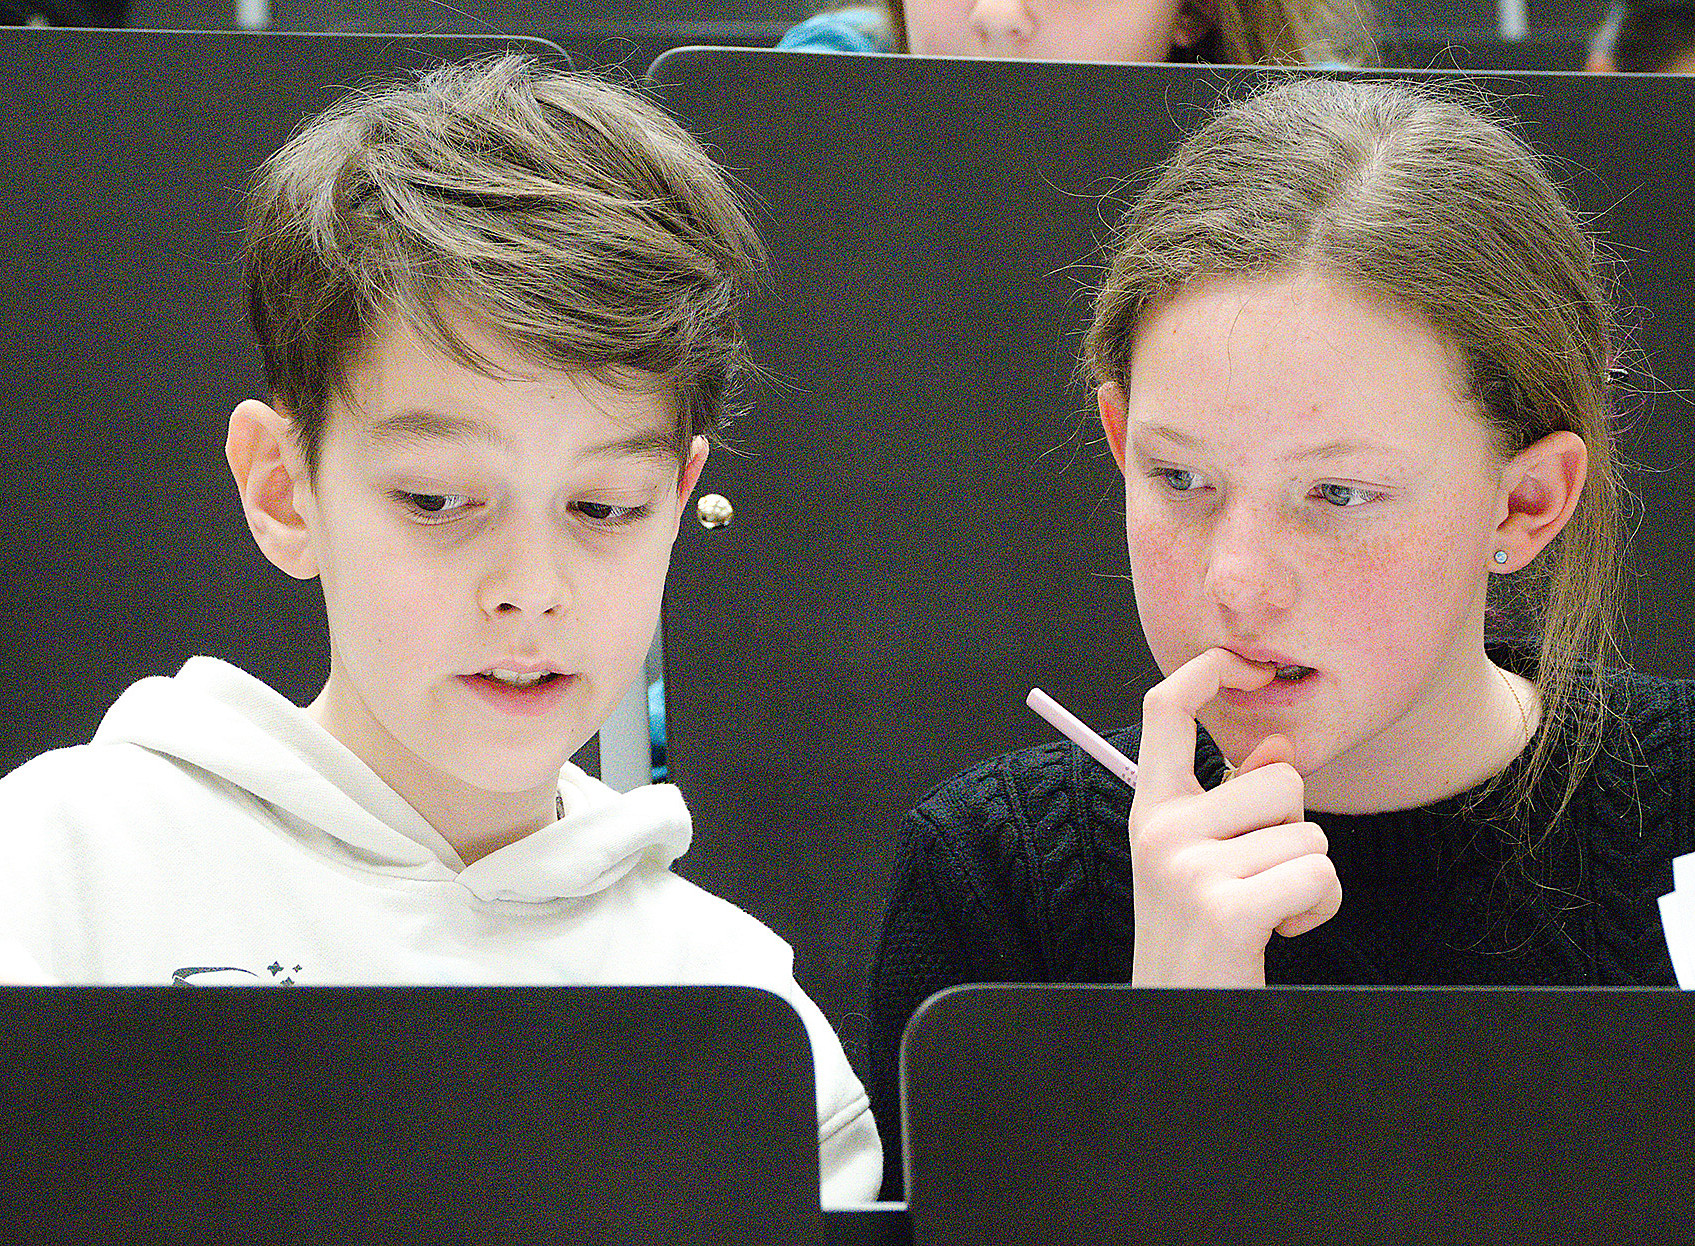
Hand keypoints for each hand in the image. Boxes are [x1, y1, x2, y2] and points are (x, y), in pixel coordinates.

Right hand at [1128, 647, 1341, 986]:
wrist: (1178, 1017)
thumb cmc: (1199, 934)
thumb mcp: (1203, 859)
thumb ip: (1236, 801)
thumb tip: (1278, 749)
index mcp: (1152, 809)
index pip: (1165, 711)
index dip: (1206, 670)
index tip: (1243, 664)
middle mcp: (1161, 830)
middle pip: (1279, 779)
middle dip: (1295, 828)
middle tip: (1259, 877)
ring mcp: (1188, 868)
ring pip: (1309, 833)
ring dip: (1310, 877)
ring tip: (1267, 911)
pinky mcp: (1226, 908)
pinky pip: (1317, 875)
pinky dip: (1318, 908)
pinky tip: (1280, 931)